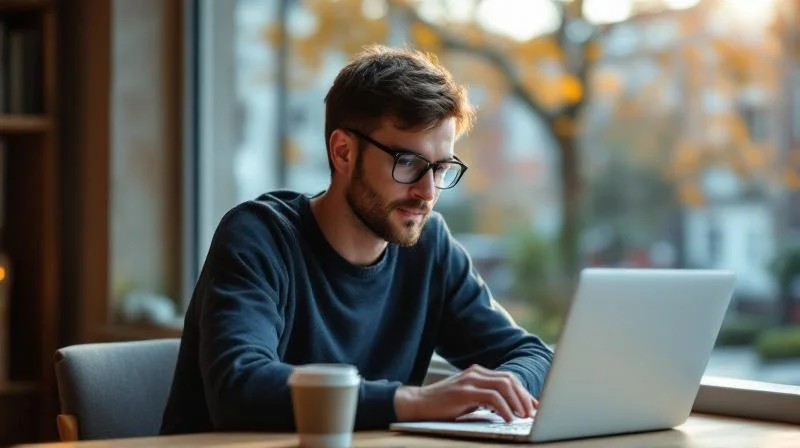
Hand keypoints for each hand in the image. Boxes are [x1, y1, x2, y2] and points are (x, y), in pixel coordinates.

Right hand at [394, 364, 538, 422]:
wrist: (418, 404)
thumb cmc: (444, 405)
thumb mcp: (469, 400)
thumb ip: (487, 399)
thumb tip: (511, 409)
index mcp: (478, 373)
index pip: (508, 378)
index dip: (524, 392)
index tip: (535, 406)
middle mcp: (476, 373)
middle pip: (509, 380)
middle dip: (524, 397)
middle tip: (532, 413)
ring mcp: (469, 380)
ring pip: (503, 385)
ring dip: (517, 402)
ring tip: (523, 416)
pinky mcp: (464, 391)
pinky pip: (491, 397)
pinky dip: (504, 408)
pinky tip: (508, 418)